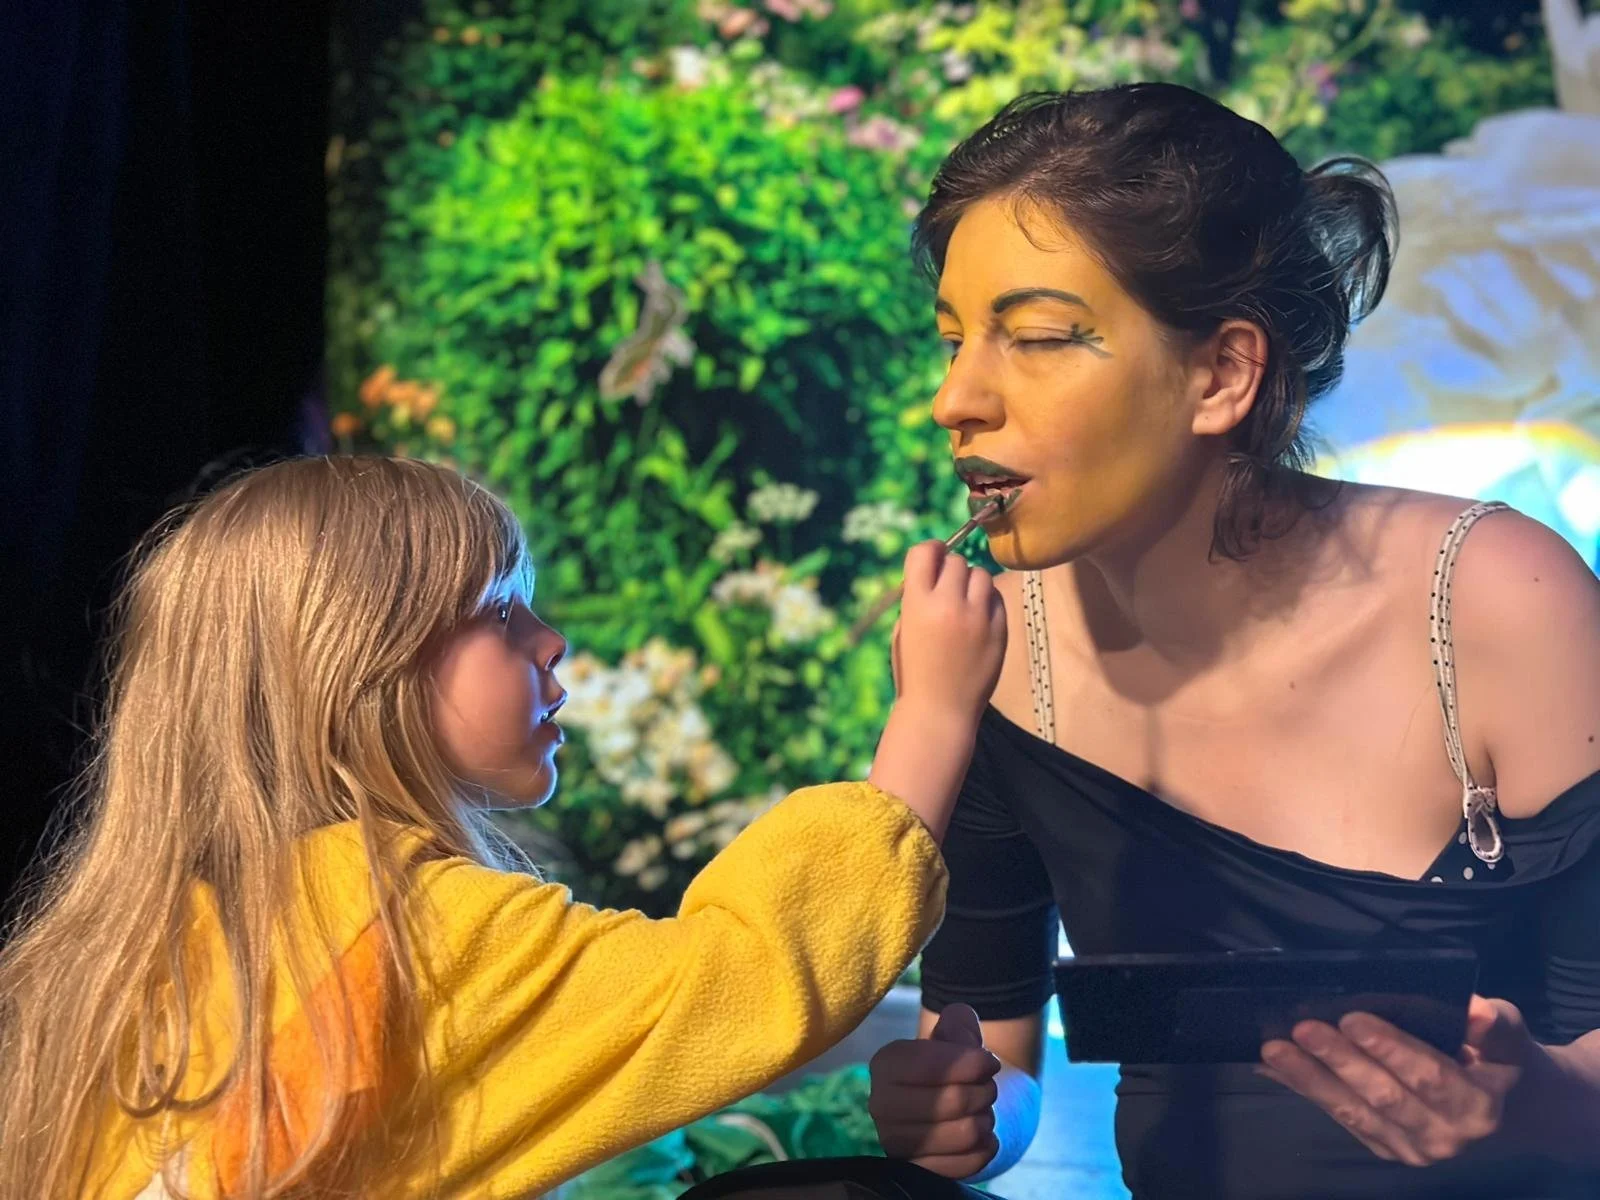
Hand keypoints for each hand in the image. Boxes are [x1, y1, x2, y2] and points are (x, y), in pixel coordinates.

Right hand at [870, 1004, 1002, 1178]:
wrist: (959, 1109)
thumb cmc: (955, 1067)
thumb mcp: (956, 1035)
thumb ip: (959, 1021)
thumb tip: (959, 1026)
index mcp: (885, 1063)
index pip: (929, 1065)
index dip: (970, 1063)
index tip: (990, 1062)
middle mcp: (881, 1104)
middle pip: (952, 1101)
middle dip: (984, 1092)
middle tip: (988, 1089)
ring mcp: (895, 1143)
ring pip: (964, 1133)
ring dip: (986, 1120)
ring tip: (983, 1112)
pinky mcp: (917, 1171)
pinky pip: (967, 1163)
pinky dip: (986, 1147)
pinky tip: (982, 1136)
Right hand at [891, 541, 1006, 725]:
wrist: (940, 711)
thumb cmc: (914, 671)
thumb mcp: (903, 630)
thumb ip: (917, 598)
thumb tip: (937, 569)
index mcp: (917, 603)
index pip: (924, 551)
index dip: (929, 550)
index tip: (933, 557)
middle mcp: (948, 604)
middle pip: (956, 561)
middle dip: (950, 571)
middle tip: (946, 591)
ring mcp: (978, 617)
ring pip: (981, 574)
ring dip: (971, 583)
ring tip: (964, 604)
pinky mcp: (999, 629)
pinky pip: (997, 598)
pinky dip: (987, 602)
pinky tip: (978, 620)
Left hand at [1258, 995, 1535, 1165]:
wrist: (1501, 1107)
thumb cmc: (1495, 1057)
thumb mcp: (1508, 1037)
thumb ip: (1495, 1025)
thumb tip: (1475, 1011)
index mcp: (1478, 1108)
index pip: (1429, 1076)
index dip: (1389, 1048)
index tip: (1351, 1018)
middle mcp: (1444, 1136)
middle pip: (1383, 1096)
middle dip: (1339, 1060)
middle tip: (1302, 1028)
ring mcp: (1410, 1148)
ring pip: (1354, 1111)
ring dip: (1310, 1079)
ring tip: (1274, 1049)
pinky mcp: (1383, 1147)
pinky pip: (1340, 1117)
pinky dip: (1305, 1091)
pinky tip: (1274, 1069)